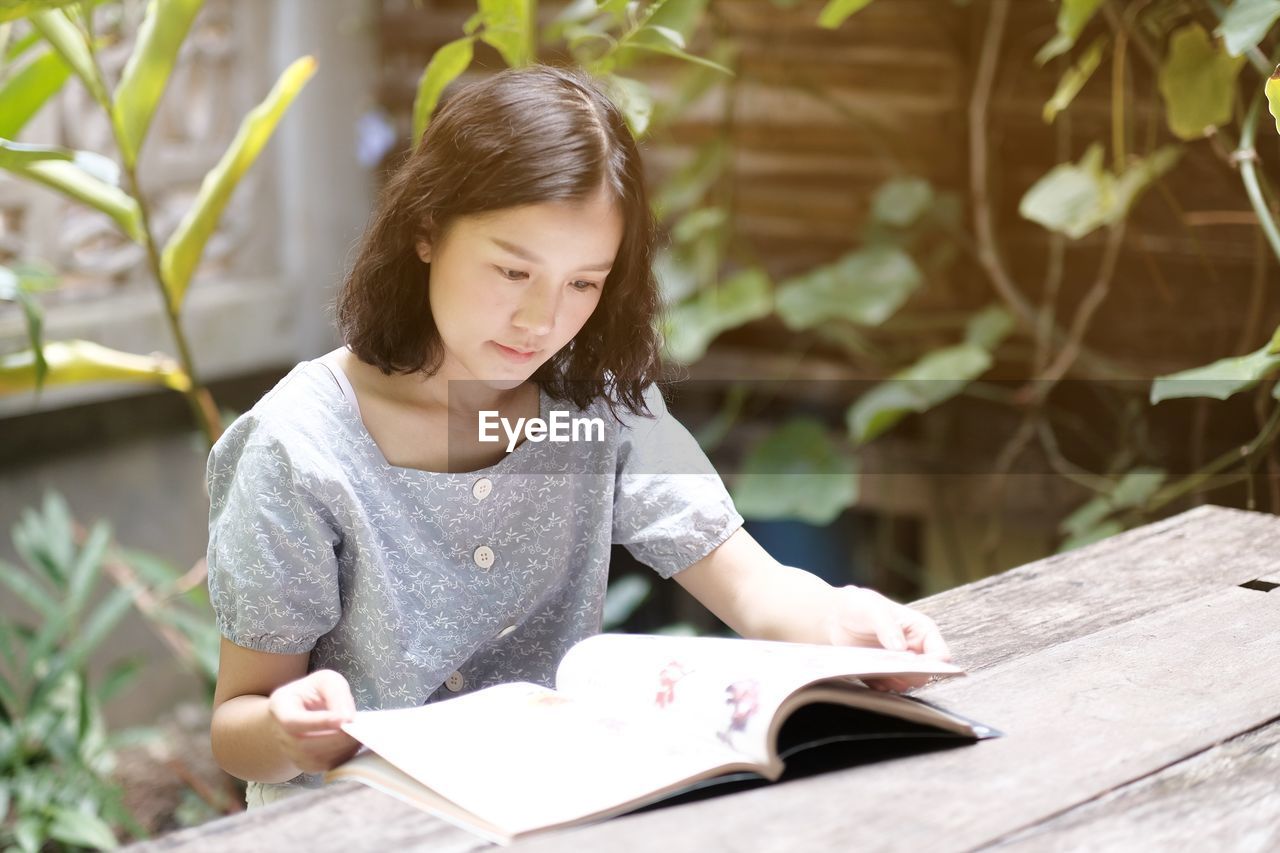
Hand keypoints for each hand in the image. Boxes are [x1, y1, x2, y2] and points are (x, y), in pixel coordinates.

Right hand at [266, 669, 360, 773]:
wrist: (301, 712)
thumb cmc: (313, 693)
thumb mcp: (325, 681)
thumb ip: (336, 693)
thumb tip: (348, 717)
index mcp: (280, 708)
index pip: (293, 722)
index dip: (319, 723)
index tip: (344, 719)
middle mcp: (281, 735)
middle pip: (306, 746)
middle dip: (337, 738)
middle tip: (360, 727)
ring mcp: (293, 754)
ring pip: (318, 759)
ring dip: (343, 747)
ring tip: (360, 732)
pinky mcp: (307, 766)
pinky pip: (327, 765)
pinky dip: (344, 755)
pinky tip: (354, 741)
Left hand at [825, 585, 951, 692]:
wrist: (834, 618)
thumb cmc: (858, 606)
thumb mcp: (873, 609)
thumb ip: (888, 627)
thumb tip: (901, 648)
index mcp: (922, 631)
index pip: (940, 655)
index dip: (931, 664)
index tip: (911, 665)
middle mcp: (915, 650)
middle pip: (925, 675)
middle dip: (910, 675)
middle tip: (889, 666)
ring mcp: (900, 664)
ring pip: (908, 684)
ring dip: (893, 680)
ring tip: (876, 666)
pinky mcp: (884, 675)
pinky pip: (888, 688)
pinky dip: (880, 685)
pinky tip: (868, 673)